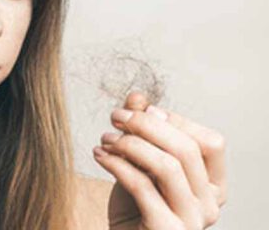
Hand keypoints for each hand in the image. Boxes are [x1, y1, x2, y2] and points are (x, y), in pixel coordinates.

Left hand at [93, 92, 226, 229]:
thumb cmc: (135, 206)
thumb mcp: (141, 164)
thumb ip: (144, 131)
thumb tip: (138, 97)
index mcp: (214, 186)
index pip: (210, 142)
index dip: (176, 121)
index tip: (142, 110)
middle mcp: (210, 206)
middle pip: (187, 150)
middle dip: (147, 125)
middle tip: (116, 117)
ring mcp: (191, 221)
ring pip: (167, 166)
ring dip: (130, 144)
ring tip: (105, 139)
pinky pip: (142, 187)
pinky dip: (117, 164)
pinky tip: (99, 155)